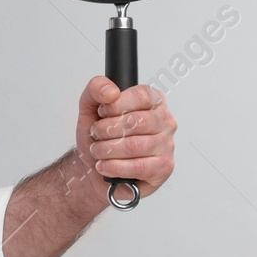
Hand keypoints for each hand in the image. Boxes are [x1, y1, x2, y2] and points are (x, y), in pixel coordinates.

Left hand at [74, 76, 176, 204]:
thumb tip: (110, 91)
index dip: (115, 105)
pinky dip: (114, 167)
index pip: (141, 96)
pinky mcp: (163, 167)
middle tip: (96, 134)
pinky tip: (105, 165)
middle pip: (136, 122)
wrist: (93, 166)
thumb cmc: (99, 137)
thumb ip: (96, 89)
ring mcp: (166, 145)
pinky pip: (138, 167)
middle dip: (107, 129)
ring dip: (107, 149)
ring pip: (135, 146)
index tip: (102, 113)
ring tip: (98, 150)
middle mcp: (164, 121)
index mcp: (153, 101)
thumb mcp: (90, 107)